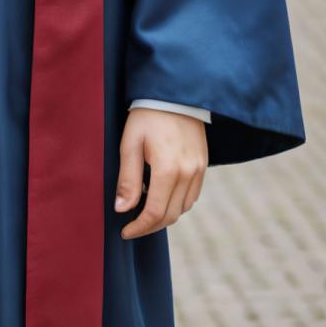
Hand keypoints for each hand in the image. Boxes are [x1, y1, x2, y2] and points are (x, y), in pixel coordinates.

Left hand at [115, 109, 207, 239]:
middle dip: (149, 226)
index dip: (138, 227)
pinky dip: (177, 203)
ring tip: (144, 211)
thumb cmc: (147, 116)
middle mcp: (188, 173)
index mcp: (167, 169)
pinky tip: (162, 197)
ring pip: (182, 208)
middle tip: (132, 227)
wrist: (174, 94)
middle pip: (170, 215)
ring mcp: (199, 170)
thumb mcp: (130, 143)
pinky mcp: (203, 165)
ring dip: (164, 216)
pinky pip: (192, 196)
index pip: (154, 212)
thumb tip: (122, 209)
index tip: (124, 232)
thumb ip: (127, 178)